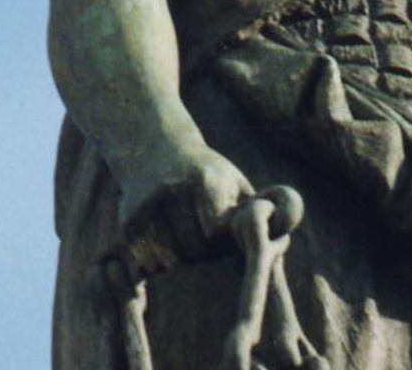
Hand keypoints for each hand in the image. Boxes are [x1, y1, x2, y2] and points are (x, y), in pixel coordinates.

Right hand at [114, 140, 255, 279]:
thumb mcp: (237, 184)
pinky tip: (166, 241)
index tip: (221, 232)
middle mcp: (174, 192)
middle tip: (203, 238)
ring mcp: (147, 207)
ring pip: (170, 260)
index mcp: (206, 182)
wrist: (156, 148)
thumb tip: (283, 240)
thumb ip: (264, 212)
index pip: (216, 234)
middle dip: (203, 252)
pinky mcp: (128, 221)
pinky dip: (159, 261)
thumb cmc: (208, 176)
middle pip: (194, 250)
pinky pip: (148, 262)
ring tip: (186, 238)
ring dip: (181, 258)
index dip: (221, 241)